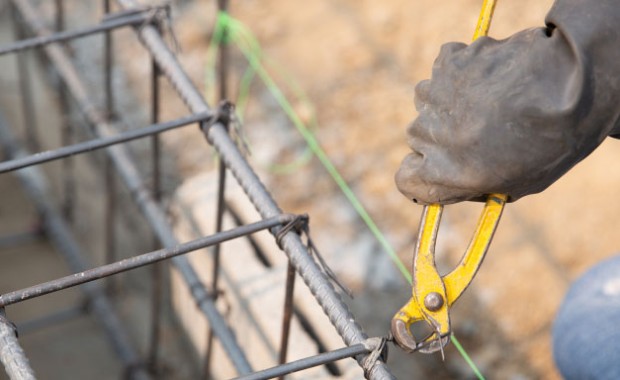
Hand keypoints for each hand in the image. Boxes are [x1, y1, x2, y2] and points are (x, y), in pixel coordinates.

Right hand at [396, 2, 619, 203]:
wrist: (568, 86)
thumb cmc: (549, 145)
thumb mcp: (516, 185)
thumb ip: (477, 184)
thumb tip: (467, 182)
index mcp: (440, 173)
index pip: (406, 180)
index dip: (422, 174)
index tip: (437, 169)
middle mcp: (426, 136)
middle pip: (419, 137)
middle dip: (443, 135)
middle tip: (480, 130)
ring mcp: (434, 95)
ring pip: (430, 101)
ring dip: (450, 102)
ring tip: (490, 100)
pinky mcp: (446, 62)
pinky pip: (446, 68)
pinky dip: (462, 71)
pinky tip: (491, 75)